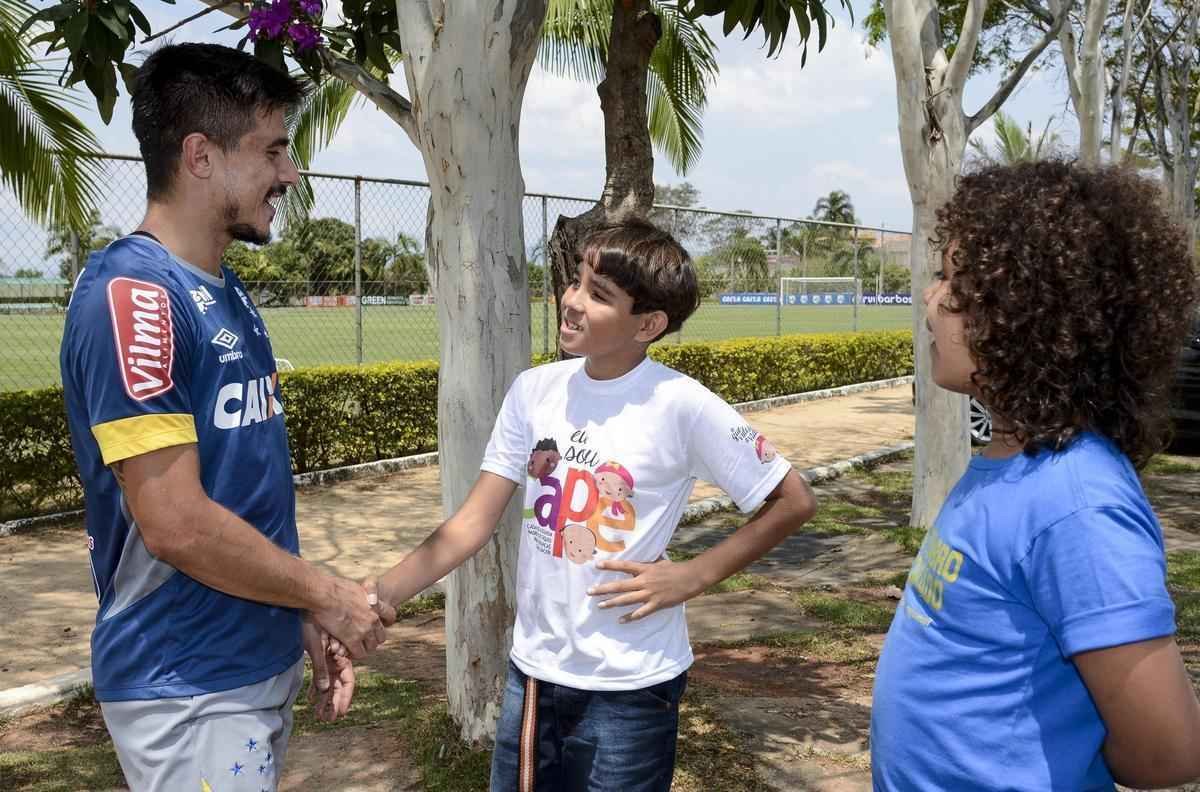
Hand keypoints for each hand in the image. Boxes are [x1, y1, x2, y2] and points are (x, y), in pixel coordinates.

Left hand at [302, 620, 355, 721]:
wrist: (313, 596)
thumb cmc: (314, 619)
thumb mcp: (316, 645)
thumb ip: (320, 667)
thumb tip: (324, 689)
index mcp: (342, 656)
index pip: (347, 682)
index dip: (344, 698)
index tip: (339, 713)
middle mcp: (339, 657)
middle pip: (340, 685)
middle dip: (333, 702)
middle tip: (325, 719)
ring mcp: (331, 655)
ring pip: (331, 681)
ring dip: (326, 698)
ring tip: (319, 714)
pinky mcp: (323, 651)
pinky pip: (323, 674)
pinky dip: (318, 686)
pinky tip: (312, 697)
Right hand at [328, 576, 397, 658]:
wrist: (324, 594)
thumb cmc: (336, 587)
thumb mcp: (359, 587)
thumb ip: (367, 595)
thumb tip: (369, 596)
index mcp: (376, 605)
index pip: (391, 616)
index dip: (385, 621)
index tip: (377, 624)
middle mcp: (373, 619)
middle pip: (381, 636)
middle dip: (373, 638)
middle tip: (364, 639)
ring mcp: (364, 631)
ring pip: (371, 647)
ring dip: (364, 647)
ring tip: (356, 646)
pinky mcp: (352, 640)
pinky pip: (359, 653)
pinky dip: (354, 654)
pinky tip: (347, 650)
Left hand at [588, 557, 703, 622]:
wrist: (690, 578)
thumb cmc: (675, 569)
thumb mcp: (660, 561)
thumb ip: (649, 561)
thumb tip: (644, 554)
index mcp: (645, 569)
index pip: (624, 566)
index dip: (610, 565)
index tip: (596, 565)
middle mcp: (644, 581)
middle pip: (620, 585)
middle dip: (603, 589)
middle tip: (589, 591)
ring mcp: (649, 594)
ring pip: (627, 600)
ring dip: (612, 603)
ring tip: (600, 606)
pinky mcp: (656, 604)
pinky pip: (641, 612)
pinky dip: (630, 617)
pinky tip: (620, 620)